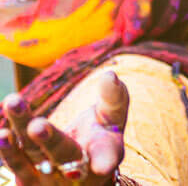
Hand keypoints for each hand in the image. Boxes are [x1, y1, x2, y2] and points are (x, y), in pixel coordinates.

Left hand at [0, 72, 128, 184]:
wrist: (79, 171)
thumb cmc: (99, 138)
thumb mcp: (112, 119)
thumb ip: (113, 98)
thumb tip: (110, 75)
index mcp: (105, 155)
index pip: (107, 155)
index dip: (105, 159)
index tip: (103, 164)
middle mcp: (78, 172)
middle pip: (63, 154)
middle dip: (51, 141)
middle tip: (38, 126)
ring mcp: (50, 179)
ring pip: (34, 155)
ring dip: (20, 137)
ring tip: (10, 116)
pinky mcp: (29, 181)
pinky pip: (17, 166)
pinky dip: (9, 151)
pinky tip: (1, 135)